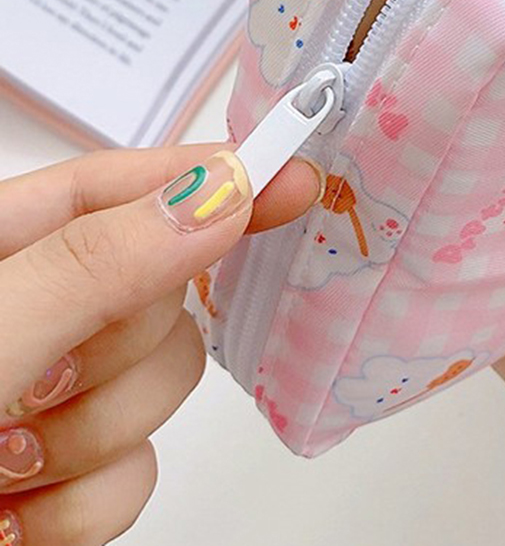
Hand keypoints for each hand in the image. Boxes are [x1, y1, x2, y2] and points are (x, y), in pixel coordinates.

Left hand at [0, 145, 319, 545]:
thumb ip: (92, 269)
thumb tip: (216, 199)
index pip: (123, 186)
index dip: (210, 177)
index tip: (291, 179)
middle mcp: (29, 315)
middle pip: (163, 291)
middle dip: (119, 349)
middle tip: (40, 383)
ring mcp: (51, 399)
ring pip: (162, 385)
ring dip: (92, 436)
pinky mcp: (64, 478)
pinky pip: (139, 473)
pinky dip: (82, 506)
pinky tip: (13, 517)